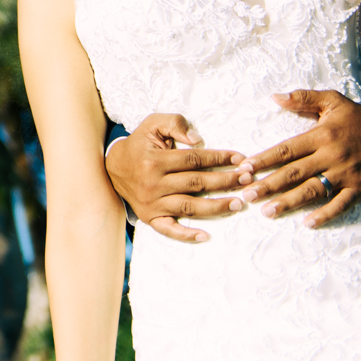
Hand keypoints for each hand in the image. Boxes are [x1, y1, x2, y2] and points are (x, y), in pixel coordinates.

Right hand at [104, 113, 252, 242]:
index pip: (194, 159)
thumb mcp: (152, 124)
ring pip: (190, 207)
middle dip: (226, 181)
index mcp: (155, 160)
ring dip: (217, 207)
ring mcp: (152, 203)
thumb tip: (198, 140)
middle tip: (247, 180)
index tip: (240, 158)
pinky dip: (187, 235)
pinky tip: (206, 237)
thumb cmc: (139, 144)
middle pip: (197, 184)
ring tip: (239, 204)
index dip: (219, 158)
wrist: (112, 167)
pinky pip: (170, 230)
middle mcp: (153, 184)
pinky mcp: (150, 218)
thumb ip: (175, 124)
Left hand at [239, 90, 360, 226]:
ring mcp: (345, 175)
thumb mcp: (332, 101)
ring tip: (267, 211)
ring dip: (288, 202)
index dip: (264, 159)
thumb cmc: (359, 118)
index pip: (286, 150)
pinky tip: (307, 223)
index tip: (244, 168)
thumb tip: (275, 97)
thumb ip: (303, 98)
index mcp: (321, 136)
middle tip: (246, 195)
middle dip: (268, 185)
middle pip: (294, 173)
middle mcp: (331, 156)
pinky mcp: (359, 190)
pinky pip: (340, 205)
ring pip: (313, 191)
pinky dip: (324, 215)